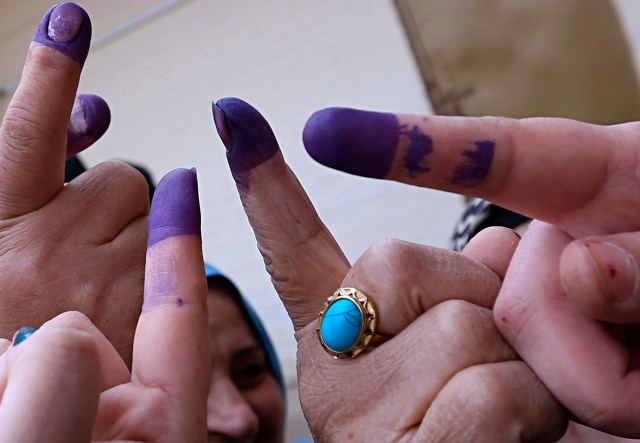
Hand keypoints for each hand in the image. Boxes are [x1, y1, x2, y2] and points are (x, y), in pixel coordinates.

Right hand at [0, 2, 146, 362]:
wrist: (29, 420)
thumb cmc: (21, 338)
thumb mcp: (4, 268)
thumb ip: (48, 210)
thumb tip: (148, 174)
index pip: (25, 138)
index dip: (48, 77)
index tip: (68, 20)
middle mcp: (43, 245)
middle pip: (122, 179)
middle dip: (114, 213)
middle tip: (86, 269)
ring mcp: (98, 277)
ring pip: (157, 213)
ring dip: (141, 245)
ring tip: (105, 301)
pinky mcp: (146, 307)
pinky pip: (180, 252)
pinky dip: (171, 263)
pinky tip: (135, 306)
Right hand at [212, 98, 565, 440]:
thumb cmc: (494, 427)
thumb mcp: (480, 339)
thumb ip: (475, 282)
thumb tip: (504, 245)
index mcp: (338, 335)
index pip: (289, 244)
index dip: (262, 180)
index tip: (233, 117)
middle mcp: (327, 371)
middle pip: (397, 262)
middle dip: (475, 303)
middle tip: (487, 369)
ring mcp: (352, 417)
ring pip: (461, 331)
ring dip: (520, 370)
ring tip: (505, 417)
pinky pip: (484, 394)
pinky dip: (525, 413)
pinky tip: (506, 441)